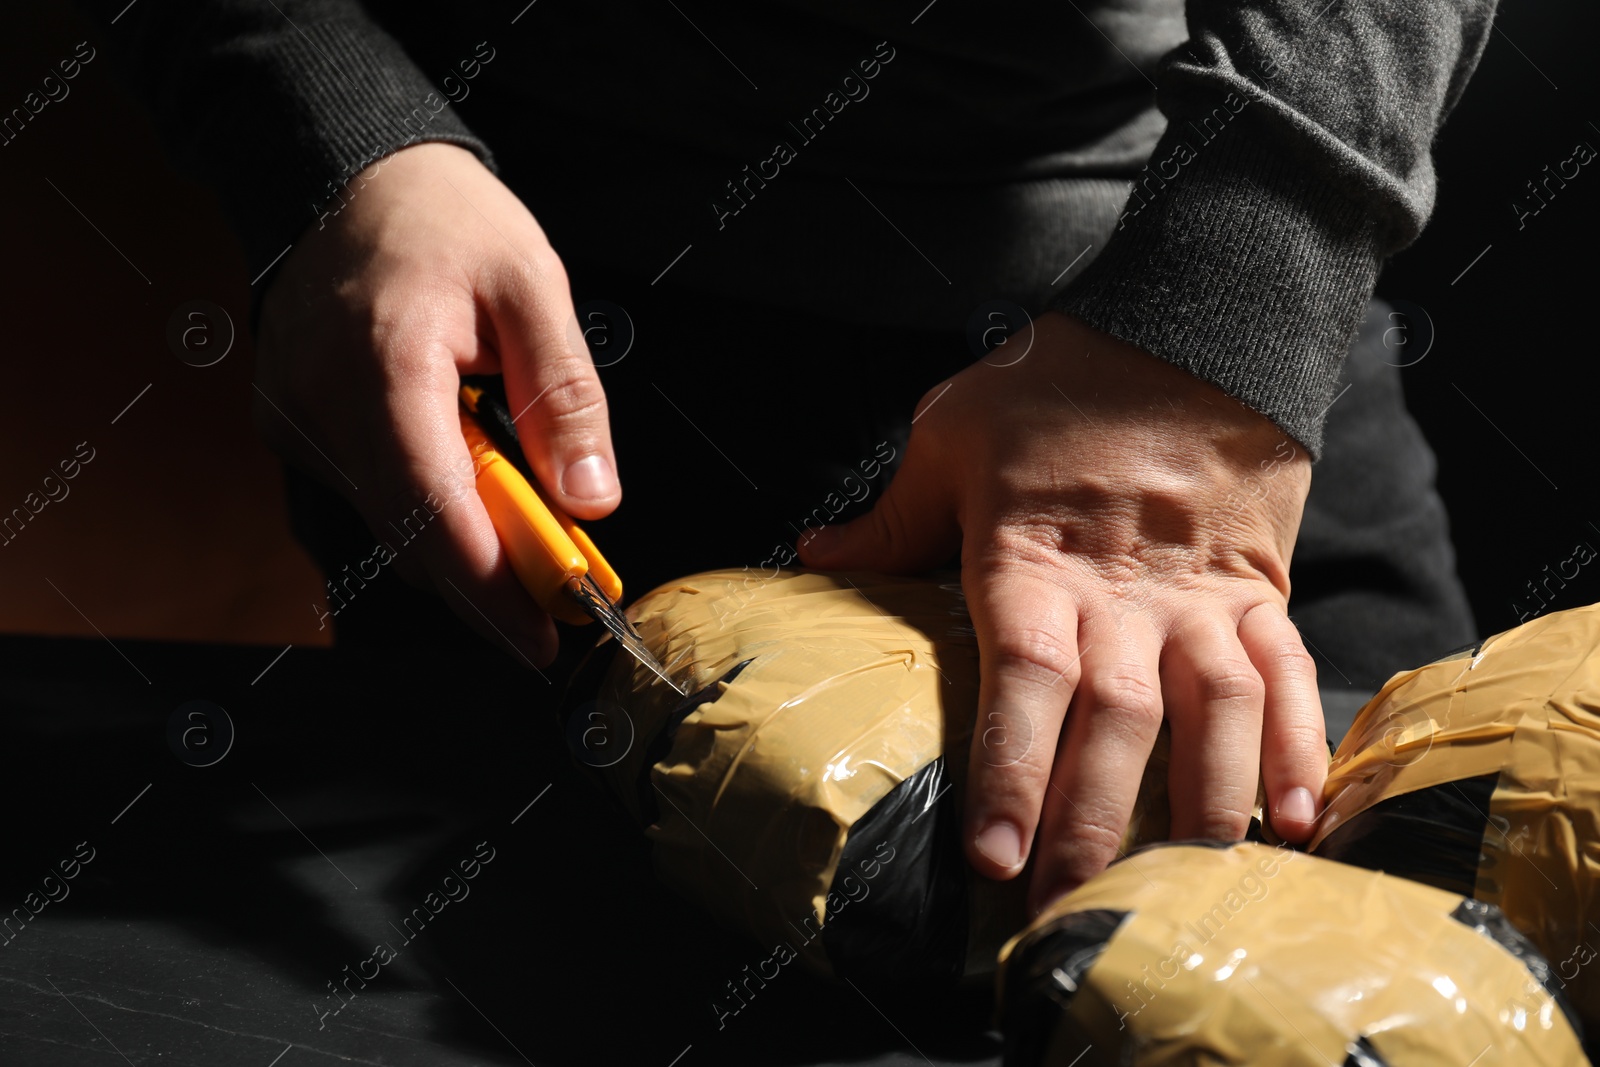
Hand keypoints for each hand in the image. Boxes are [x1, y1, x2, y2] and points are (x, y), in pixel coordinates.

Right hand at [255, 142, 618, 664]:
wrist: (348, 174)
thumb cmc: (442, 218)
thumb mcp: (532, 288)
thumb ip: (564, 397)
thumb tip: (591, 499)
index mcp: (382, 363)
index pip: (434, 510)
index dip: (491, 588)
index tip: (543, 636)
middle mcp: (318, 402)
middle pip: (406, 535)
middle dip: (486, 586)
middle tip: (553, 610)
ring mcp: (291, 418)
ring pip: (383, 525)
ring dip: (459, 550)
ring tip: (528, 545)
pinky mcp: (286, 425)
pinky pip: (362, 497)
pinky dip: (420, 514)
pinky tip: (466, 497)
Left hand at [799, 311, 1326, 912]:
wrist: (1193, 322)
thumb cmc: (1059, 379)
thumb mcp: (950, 432)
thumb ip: (892, 514)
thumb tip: (815, 553)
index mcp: (1035, 560)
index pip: (1023, 680)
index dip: (1010, 770)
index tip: (995, 854)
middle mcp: (1124, 594)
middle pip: (1117, 721)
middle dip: (1096, 821)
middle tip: (1073, 908)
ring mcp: (1201, 595)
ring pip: (1215, 712)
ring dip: (1205, 803)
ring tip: (1190, 884)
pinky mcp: (1261, 588)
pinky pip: (1289, 674)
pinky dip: (1300, 745)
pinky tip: (1297, 818)